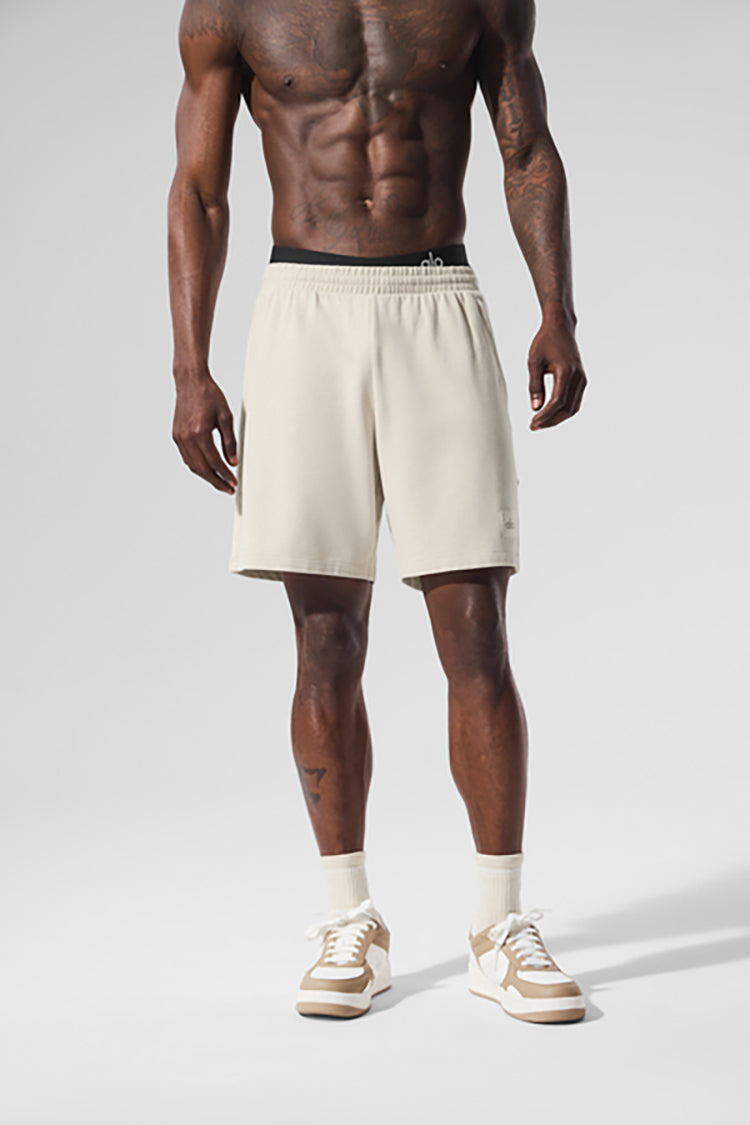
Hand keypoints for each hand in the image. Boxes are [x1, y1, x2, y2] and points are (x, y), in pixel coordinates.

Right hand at [172, 370, 237, 493]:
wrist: (190, 382)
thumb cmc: (210, 395)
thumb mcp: (226, 417)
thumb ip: (230, 441)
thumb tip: (233, 462)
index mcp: (200, 432)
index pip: (214, 462)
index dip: (225, 475)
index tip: (234, 482)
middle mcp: (187, 437)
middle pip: (202, 469)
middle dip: (216, 482)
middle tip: (229, 489)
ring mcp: (179, 437)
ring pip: (192, 466)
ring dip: (206, 477)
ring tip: (220, 482)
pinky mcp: (176, 436)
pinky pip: (187, 458)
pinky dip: (197, 467)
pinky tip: (208, 470)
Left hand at [527, 319, 586, 429]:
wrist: (560, 327)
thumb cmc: (545, 341)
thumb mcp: (534, 362)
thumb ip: (535, 385)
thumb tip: (535, 408)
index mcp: (566, 372)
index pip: (557, 402)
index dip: (545, 416)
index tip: (532, 424)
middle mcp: (578, 377)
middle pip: (567, 409)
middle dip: (550, 421)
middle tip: (534, 426)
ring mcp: (582, 379)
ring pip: (573, 408)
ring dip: (557, 418)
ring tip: (541, 423)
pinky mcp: (581, 380)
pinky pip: (575, 401)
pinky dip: (563, 411)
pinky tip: (550, 414)